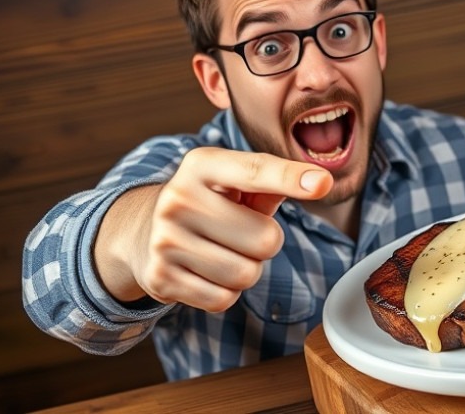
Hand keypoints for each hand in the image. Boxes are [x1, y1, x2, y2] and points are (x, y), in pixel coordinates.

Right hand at [95, 147, 331, 311]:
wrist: (143, 232)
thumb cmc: (211, 202)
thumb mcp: (235, 182)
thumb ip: (274, 180)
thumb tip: (318, 183)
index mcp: (202, 165)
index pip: (256, 171)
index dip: (291, 178)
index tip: (322, 184)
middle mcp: (179, 198)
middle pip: (266, 239)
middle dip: (266, 242)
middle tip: (241, 232)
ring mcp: (165, 240)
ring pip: (247, 274)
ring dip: (248, 269)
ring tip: (225, 250)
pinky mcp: (160, 278)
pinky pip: (224, 299)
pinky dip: (226, 291)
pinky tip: (208, 271)